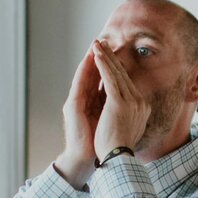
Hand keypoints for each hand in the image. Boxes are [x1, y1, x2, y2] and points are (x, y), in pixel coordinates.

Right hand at [52, 47, 103, 185]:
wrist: (87, 158)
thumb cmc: (100, 143)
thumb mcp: (109, 120)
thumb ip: (113, 107)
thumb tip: (125, 98)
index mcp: (90, 102)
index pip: (99, 79)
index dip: (105, 64)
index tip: (113, 50)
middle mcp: (81, 99)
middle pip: (90, 73)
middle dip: (97, 56)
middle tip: (103, 39)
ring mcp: (75, 102)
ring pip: (83, 75)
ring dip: (90, 58)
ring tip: (96, 44)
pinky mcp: (72, 106)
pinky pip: (79, 83)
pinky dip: (85, 70)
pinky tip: (91, 59)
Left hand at [90, 38, 146, 156]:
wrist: (116, 159)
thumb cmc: (117, 149)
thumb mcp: (126, 128)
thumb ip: (128, 116)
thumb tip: (126, 112)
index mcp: (141, 107)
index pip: (127, 83)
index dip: (117, 69)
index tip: (110, 57)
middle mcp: (139, 101)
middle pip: (124, 74)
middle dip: (112, 57)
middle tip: (104, 42)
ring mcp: (131, 101)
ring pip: (117, 73)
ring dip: (106, 56)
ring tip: (98, 43)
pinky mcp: (120, 102)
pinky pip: (110, 78)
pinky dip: (103, 65)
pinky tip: (96, 55)